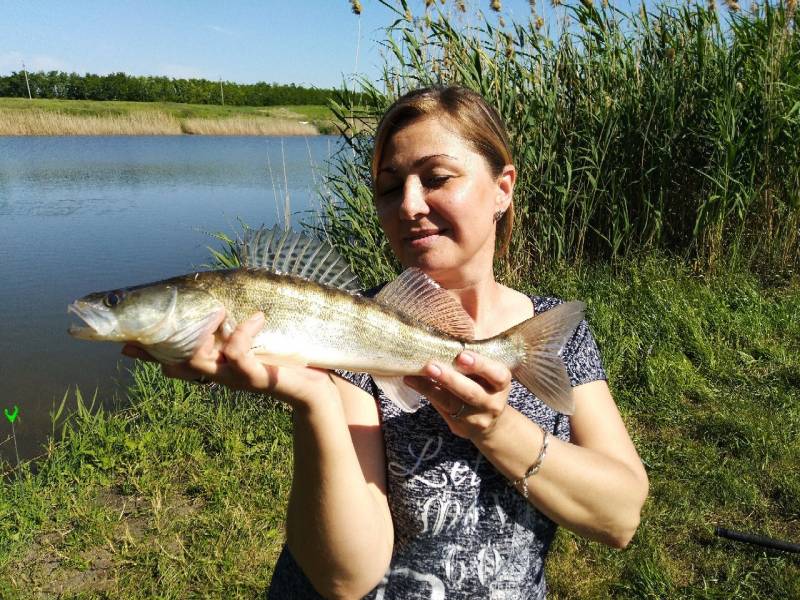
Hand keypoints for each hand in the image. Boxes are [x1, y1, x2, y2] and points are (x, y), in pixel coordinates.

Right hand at [122, 311, 337, 409]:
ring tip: (215, 312)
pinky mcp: (257, 377)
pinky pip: (239, 355)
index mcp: (214, 363)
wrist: (316, 390)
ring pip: (199, 362)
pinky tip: (257, 317)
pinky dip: (243, 332)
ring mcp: (235, 377)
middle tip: (144, 335)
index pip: (171, 358)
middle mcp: (219, 373)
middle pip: (176, 362)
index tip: (123, 343)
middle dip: (156, 349)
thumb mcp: (253, 343)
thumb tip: (213, 302)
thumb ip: (231, 328)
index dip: (146, 352)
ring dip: (200, 336)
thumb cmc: (285, 360)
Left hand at [403, 351, 511, 440]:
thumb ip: (473, 361)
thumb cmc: (484, 386)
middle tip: (431, 366)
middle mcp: (492, 403)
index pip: (497, 375)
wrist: (489, 421)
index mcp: (501, 384)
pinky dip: (426, 393)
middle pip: (471, 392)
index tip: (462, 355)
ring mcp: (476, 418)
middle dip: (450, 379)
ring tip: (413, 375)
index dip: (481, 365)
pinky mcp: (459, 427)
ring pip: (451, 403)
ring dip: (429, 388)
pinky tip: (412, 382)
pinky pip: (440, 409)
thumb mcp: (487, 374)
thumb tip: (442, 340)